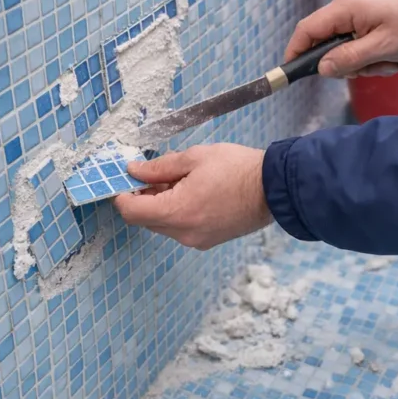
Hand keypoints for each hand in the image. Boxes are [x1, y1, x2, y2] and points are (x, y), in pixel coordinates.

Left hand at [113, 144, 271, 249]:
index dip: (121, 195)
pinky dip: (179, 213)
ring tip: (181, 181)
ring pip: (164, 225)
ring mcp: (197, 240)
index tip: (125, 180)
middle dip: (144, 198)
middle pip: (146, 220)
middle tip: (155, 174)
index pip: (131, 211)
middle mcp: (183, 233)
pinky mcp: (209, 240)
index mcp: (176, 211)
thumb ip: (159, 167)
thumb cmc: (238, 169)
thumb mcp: (195, 158)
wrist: (276, 188)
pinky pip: (182, 229)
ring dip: (162, 205)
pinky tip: (194, 193)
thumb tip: (134, 171)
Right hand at [286, 0, 397, 77]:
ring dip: (369, 62)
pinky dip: (377, 55)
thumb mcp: (382, 47)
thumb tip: (321, 69)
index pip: (306, 31)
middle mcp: (345, 8)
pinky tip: (397, 54)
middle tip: (376, 66)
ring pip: (347, 49)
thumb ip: (349, 59)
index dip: (296, 52)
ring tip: (393, 59)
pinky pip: (361, 44)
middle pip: (328, 45)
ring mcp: (357, 13)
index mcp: (344, 9)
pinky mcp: (368, 19)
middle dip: (350, 64)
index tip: (292, 73)